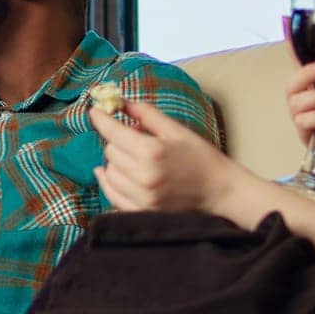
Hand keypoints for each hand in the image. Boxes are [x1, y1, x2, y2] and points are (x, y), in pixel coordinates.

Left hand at [91, 100, 241, 212]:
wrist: (219, 191)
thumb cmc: (200, 157)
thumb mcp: (176, 129)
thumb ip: (146, 114)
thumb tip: (120, 102)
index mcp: (152, 152)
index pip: (114, 133)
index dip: (101, 120)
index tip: (94, 111)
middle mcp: (143, 176)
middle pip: (110, 151)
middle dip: (117, 141)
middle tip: (133, 139)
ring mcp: (142, 197)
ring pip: (108, 172)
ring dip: (114, 162)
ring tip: (132, 158)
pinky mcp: (141, 211)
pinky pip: (111, 194)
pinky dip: (108, 182)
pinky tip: (110, 173)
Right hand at [286, 59, 314, 186]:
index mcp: (314, 99)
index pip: (299, 75)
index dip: (294, 57)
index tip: (293, 37)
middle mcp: (305, 111)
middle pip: (291, 87)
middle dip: (306, 74)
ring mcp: (305, 126)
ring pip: (296, 104)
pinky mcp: (310, 141)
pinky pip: (304, 123)